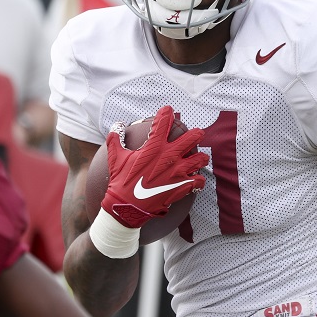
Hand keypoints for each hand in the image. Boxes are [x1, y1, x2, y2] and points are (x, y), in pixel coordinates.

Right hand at [101, 105, 208, 227]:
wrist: (127, 206)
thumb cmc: (121, 181)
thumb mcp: (115, 158)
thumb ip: (115, 139)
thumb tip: (116, 125)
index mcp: (154, 147)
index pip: (163, 123)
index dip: (166, 114)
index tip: (168, 111)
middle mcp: (169, 157)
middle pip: (191, 138)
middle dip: (196, 134)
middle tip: (198, 133)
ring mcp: (178, 172)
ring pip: (199, 159)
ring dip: (200, 157)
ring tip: (201, 157)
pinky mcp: (182, 187)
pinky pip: (198, 181)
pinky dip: (198, 180)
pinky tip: (196, 179)